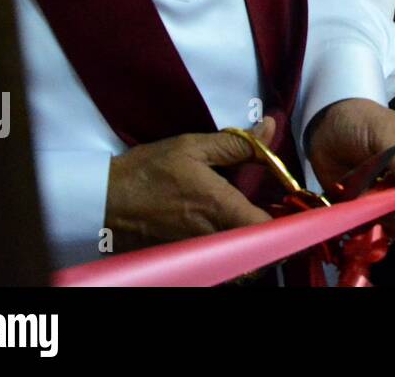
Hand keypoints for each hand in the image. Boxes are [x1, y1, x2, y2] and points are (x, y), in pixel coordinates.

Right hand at [104, 117, 275, 249]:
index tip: (292, 209)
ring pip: (238, 261)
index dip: (285, 221)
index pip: (265, 228)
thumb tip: (271, 129)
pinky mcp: (183, 260)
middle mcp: (211, 236)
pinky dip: (229, 255)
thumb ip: (238, 143)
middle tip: (277, 218)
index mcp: (219, 207)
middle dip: (272, 238)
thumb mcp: (193, 147)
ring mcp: (196, 252)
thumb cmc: (148, 171)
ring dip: (251, 247)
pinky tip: (228, 235)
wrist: (102, 200)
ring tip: (253, 226)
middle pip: (257, 252)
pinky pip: (217, 264)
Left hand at [306, 98, 394, 232]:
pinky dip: (365, 225)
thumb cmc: (362, 122)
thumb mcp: (384, 130)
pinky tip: (355, 208)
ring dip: (382, 221)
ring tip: (363, 200)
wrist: (327, 127)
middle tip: (376, 200)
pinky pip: (375, 229)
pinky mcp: (370, 210)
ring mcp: (391, 200)